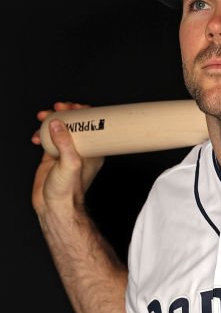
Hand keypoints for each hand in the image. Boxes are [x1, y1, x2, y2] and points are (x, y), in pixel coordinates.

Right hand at [32, 102, 104, 217]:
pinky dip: (41, 133)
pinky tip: (36, 136)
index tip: (76, 106)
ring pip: (60, 128)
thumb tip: (57, 124)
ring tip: (44, 116)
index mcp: (92, 151)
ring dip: (51, 119)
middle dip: (66, 112)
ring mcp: (66, 151)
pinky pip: (47, 137)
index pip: (93, 126)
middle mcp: (80, 149)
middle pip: (76, 123)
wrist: (53, 206)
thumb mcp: (70, 165)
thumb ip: (65, 144)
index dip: (85, 113)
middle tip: (59, 107)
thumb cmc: (68, 191)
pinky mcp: (52, 155)